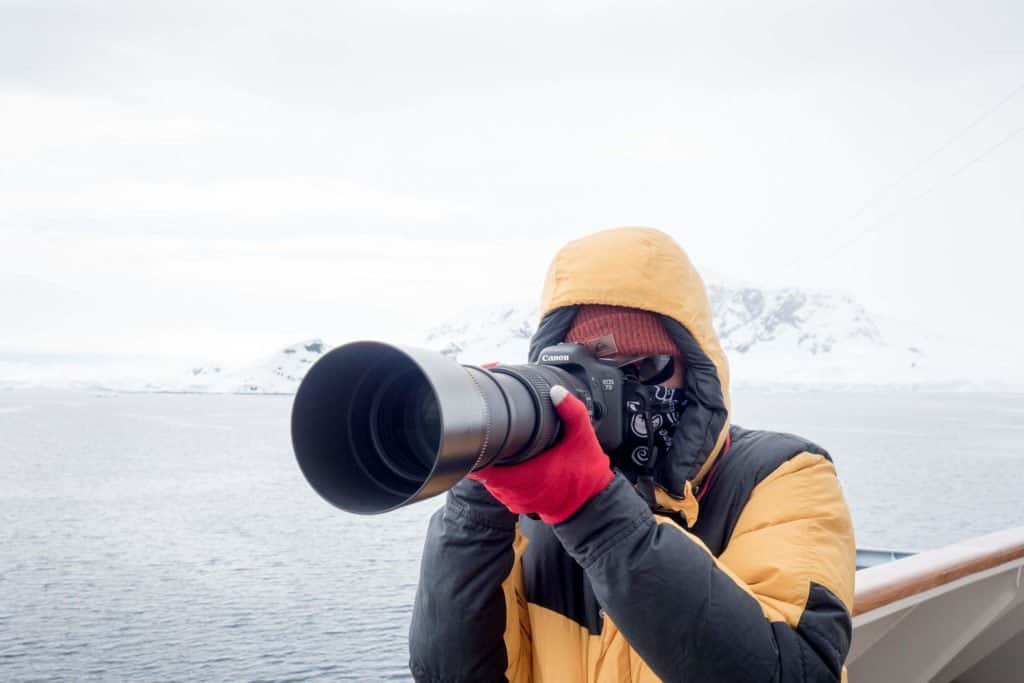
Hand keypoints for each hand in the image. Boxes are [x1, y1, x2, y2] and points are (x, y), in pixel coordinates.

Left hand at [468, 385, 613, 523]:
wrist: (595, 507)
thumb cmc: (587, 476)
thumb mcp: (583, 438)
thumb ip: (572, 412)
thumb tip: (556, 392)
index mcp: (526, 476)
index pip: (483, 469)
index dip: (475, 451)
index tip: (474, 434)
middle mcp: (516, 493)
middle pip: (483, 472)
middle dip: (483, 452)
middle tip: (484, 431)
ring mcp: (516, 501)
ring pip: (491, 481)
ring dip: (492, 464)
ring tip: (495, 444)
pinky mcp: (520, 504)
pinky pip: (502, 488)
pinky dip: (502, 475)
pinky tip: (509, 461)